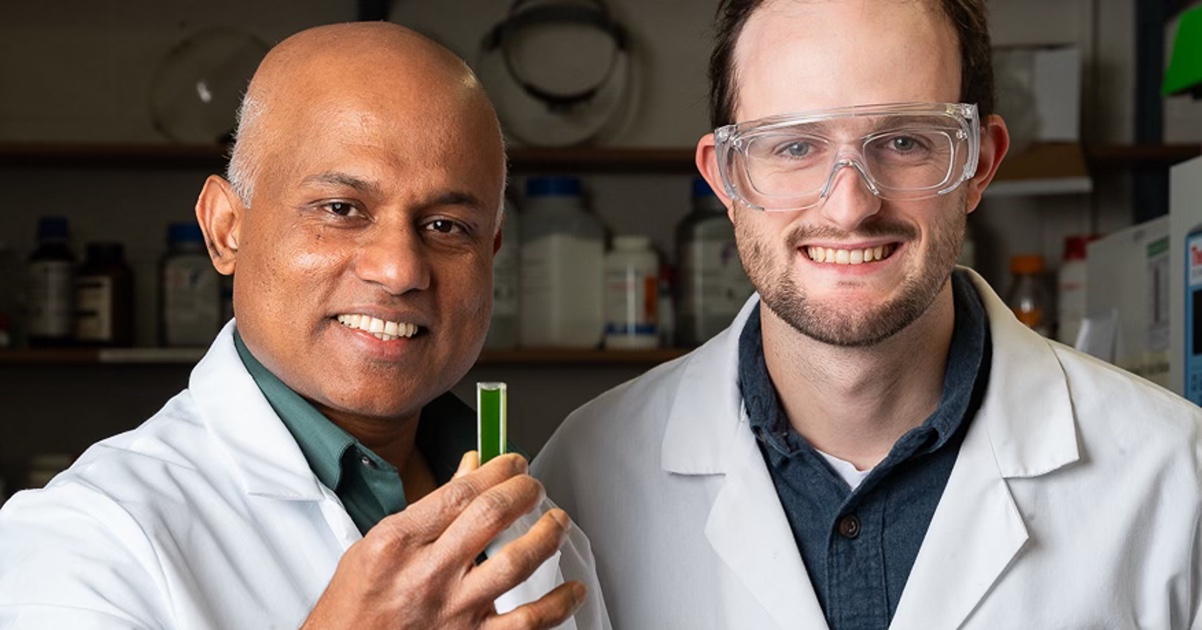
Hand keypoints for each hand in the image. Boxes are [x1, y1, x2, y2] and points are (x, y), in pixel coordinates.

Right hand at [301, 452, 584, 629]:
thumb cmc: (356, 604)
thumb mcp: (378, 543)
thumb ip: (431, 507)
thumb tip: (472, 469)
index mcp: (399, 542)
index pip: (462, 493)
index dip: (499, 471)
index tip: (514, 463)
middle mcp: (427, 575)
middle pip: (492, 517)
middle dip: (525, 491)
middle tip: (535, 486)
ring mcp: (452, 611)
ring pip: (516, 564)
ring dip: (547, 536)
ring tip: (557, 522)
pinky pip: (528, 624)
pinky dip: (558, 605)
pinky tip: (571, 590)